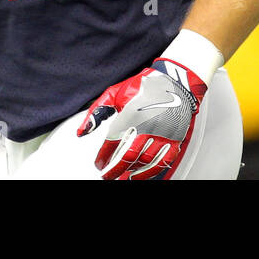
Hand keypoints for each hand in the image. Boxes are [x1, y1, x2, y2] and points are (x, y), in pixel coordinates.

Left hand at [77, 59, 207, 179]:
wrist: (176, 80)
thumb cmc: (144, 85)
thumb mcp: (115, 93)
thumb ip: (96, 112)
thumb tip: (81, 132)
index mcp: (130, 113)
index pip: (112, 142)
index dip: (103, 156)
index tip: (99, 164)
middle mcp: (147, 124)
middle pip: (127, 156)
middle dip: (115, 170)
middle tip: (108, 176)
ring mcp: (163, 132)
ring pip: (144, 161)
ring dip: (131, 172)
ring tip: (123, 177)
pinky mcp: (175, 138)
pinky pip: (163, 161)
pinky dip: (151, 172)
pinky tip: (142, 175)